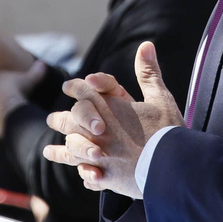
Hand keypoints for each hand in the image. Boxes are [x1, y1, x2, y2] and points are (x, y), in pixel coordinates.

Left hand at [0, 59, 47, 137]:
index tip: (22, 91)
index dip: (13, 86)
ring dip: (8, 111)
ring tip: (20, 114)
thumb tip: (43, 63)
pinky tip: (16, 122)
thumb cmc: (19, 90)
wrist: (9, 107)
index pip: (2, 82)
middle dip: (9, 99)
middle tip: (21, 103)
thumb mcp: (31, 79)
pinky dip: (7, 121)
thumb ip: (36, 71)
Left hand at [42, 42, 182, 198]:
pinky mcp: (105, 177)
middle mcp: (97, 131)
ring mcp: (99, 155)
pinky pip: (87, 174)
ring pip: (71, 150)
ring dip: (60, 151)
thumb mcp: (160, 98)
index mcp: (108, 108)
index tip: (68, 87)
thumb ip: (148, 72)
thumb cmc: (167, 130)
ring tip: (49, 151)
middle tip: (52, 120)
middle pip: (69, 121)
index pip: (84, 92)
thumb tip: (146, 44)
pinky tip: (82, 175)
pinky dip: (84, 173)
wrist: (173, 166)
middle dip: (59, 120)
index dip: (75, 87)